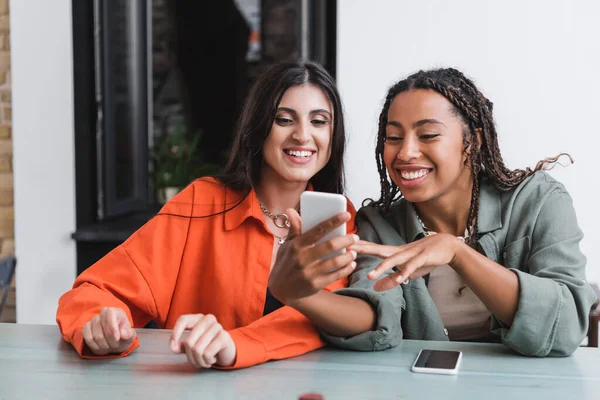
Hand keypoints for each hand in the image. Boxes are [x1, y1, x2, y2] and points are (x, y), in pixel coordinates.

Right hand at [82, 307, 136, 355]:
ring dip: (103, 344)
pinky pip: (88, 338)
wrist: (115, 342)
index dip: (112, 327)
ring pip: (95, 335)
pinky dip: (95, 346)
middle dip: (110, 340)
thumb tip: (122, 333)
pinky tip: (100, 347)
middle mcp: (103, 312)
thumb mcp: (130, 336)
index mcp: (115, 311)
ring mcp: (93, 320)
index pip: (110, 314)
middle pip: (103, 327)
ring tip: (109, 346)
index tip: (117, 338)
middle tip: (116, 345)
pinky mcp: (86, 328)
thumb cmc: (123, 337)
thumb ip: (129, 334)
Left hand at [169, 314, 235, 368]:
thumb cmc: (208, 346)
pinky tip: (212, 360)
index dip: (176, 332)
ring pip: (197, 349)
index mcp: (198, 318)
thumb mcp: (193, 345)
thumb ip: (181, 345)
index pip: (183, 320)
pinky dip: (207, 361)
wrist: (227, 351)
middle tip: (195, 361)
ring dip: (199, 361)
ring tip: (203, 362)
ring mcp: (217, 327)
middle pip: (189, 341)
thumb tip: (173, 347)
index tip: (172, 345)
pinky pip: (207, 353)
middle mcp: (208, 319)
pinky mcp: (224, 337)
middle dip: (190, 357)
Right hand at [268, 209, 358, 306]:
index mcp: (297, 245)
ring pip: (336, 261)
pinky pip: (336, 275)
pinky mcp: (316, 284)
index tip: (346, 215)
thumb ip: (294, 229)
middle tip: (355, 237)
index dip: (334, 221)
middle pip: (330, 245)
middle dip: (346, 240)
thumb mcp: (287, 245)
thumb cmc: (286, 262)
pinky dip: (346, 269)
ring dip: (348, 256)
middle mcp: (303, 258)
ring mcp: (309, 272)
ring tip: (353, 252)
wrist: (282, 289)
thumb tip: (291, 210)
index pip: (318, 230)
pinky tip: (351, 264)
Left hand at [350, 233, 464, 290]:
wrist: (448, 246)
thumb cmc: (425, 257)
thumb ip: (391, 279)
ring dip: (381, 268)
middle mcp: (400, 251)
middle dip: (362, 249)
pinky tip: (400, 279)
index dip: (358, 248)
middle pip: (378, 249)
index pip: (373, 249)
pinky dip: (406, 272)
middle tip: (347, 250)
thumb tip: (375, 288)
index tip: (342, 246)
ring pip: (394, 260)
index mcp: (394, 253)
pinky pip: (412, 266)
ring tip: (370, 275)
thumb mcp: (407, 271)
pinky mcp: (423, 258)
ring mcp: (411, 253)